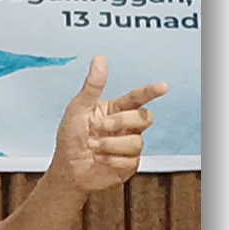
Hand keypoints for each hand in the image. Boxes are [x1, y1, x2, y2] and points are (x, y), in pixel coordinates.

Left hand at [53, 55, 167, 192]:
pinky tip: (98, 159)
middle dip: (121, 121)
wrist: (67, 169)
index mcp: (115, 110)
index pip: (137, 98)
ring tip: (92, 146)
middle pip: (144, 117)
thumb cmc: (70, 138)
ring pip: (136, 141)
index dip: (149, 92)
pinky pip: (130, 159)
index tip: (161, 87)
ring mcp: (129, 145)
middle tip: (99, 127)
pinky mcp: (129, 164)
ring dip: (110, 144)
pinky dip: (110, 159)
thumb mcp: (77, 109)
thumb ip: (92, 86)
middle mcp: (126, 127)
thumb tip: (99, 60)